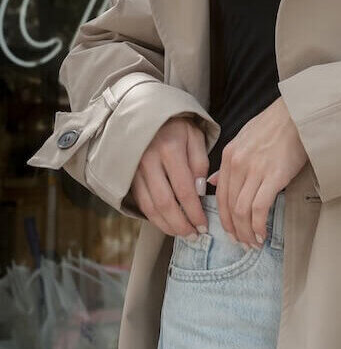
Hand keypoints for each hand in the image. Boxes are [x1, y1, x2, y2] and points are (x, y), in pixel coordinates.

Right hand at [129, 116, 208, 236]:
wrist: (145, 113)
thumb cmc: (176, 126)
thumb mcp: (195, 137)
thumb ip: (200, 162)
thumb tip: (199, 191)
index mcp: (169, 148)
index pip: (184, 190)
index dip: (194, 212)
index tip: (205, 225)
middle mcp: (148, 160)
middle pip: (164, 203)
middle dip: (181, 224)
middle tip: (194, 235)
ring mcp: (135, 169)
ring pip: (149, 206)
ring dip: (166, 225)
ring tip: (183, 234)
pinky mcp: (128, 176)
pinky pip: (141, 202)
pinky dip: (154, 217)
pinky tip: (168, 224)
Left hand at [207, 97, 307, 247]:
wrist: (297, 114)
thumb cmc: (275, 125)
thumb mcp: (244, 140)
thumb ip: (228, 163)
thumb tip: (212, 182)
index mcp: (229, 156)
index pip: (220, 195)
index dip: (224, 218)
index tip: (232, 232)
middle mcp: (237, 164)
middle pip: (229, 206)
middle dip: (235, 230)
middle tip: (242, 243)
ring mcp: (254, 170)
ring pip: (242, 211)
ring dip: (247, 231)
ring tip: (253, 242)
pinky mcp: (274, 176)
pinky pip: (259, 207)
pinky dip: (259, 225)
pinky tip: (262, 234)